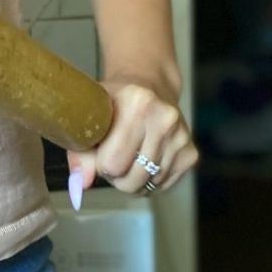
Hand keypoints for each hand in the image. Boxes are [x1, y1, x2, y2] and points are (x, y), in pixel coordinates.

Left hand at [67, 77, 197, 194]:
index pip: (112, 163)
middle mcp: (165, 118)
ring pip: (146, 185)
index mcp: (137, 103)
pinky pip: (162, 186)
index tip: (101, 150)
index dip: (100, 163)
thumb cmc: (112, 104)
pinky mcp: (191, 153)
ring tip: (128, 155)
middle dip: (116, 176)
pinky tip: (144, 158)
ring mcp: (181, 137)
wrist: (148, 86)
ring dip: (132, 179)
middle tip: (113, 156)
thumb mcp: (90, 118)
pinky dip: (148, 180)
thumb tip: (83, 184)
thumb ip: (81, 152)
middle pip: (131, 180)